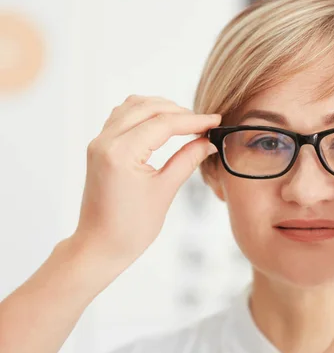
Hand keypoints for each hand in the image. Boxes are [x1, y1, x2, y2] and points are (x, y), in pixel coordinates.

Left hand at [71, 95, 220, 264]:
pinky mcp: (99, 147)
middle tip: (204, 123)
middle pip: (148, 108)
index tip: (215, 121)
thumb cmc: (130, 228)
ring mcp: (99, 142)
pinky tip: (161, 124)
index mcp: (121, 153)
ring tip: (185, 121)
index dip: (193, 120)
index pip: (164, 123)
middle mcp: (106, 142)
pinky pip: (122, 116)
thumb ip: (187, 160)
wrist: (99, 246)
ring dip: (161, 108)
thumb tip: (208, 142)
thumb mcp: (165, 191)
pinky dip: (144, 113)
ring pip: (133, 106)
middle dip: (179, 111)